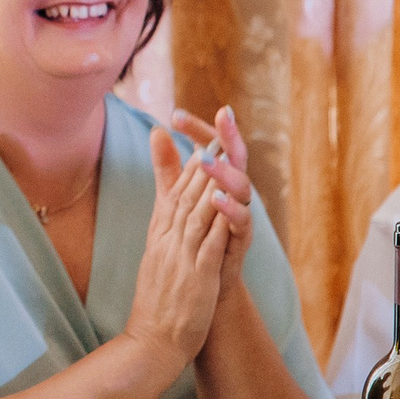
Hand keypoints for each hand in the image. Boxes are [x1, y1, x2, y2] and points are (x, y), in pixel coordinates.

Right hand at [121, 128, 245, 372]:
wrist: (151, 342)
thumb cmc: (156, 305)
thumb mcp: (156, 261)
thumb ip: (164, 232)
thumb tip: (166, 208)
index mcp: (158, 238)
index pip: (173, 196)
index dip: (188, 168)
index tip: (202, 143)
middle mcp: (167, 243)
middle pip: (185, 197)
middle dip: (202, 165)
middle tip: (216, 135)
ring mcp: (181, 258)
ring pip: (197, 214)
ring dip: (209, 184)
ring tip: (222, 157)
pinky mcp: (196, 276)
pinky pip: (210, 244)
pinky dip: (218, 221)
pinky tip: (229, 204)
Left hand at [171, 106, 254, 291]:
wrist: (204, 284)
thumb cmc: (194, 236)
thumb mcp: (176, 197)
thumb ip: (168, 166)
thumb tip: (157, 130)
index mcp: (217, 179)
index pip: (210, 144)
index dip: (197, 129)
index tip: (175, 115)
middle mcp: (232, 192)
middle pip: (236, 156)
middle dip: (229, 136)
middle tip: (223, 115)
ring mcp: (239, 214)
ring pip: (242, 186)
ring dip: (225, 171)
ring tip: (206, 158)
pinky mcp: (241, 239)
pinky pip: (241, 220)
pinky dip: (230, 208)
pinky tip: (216, 198)